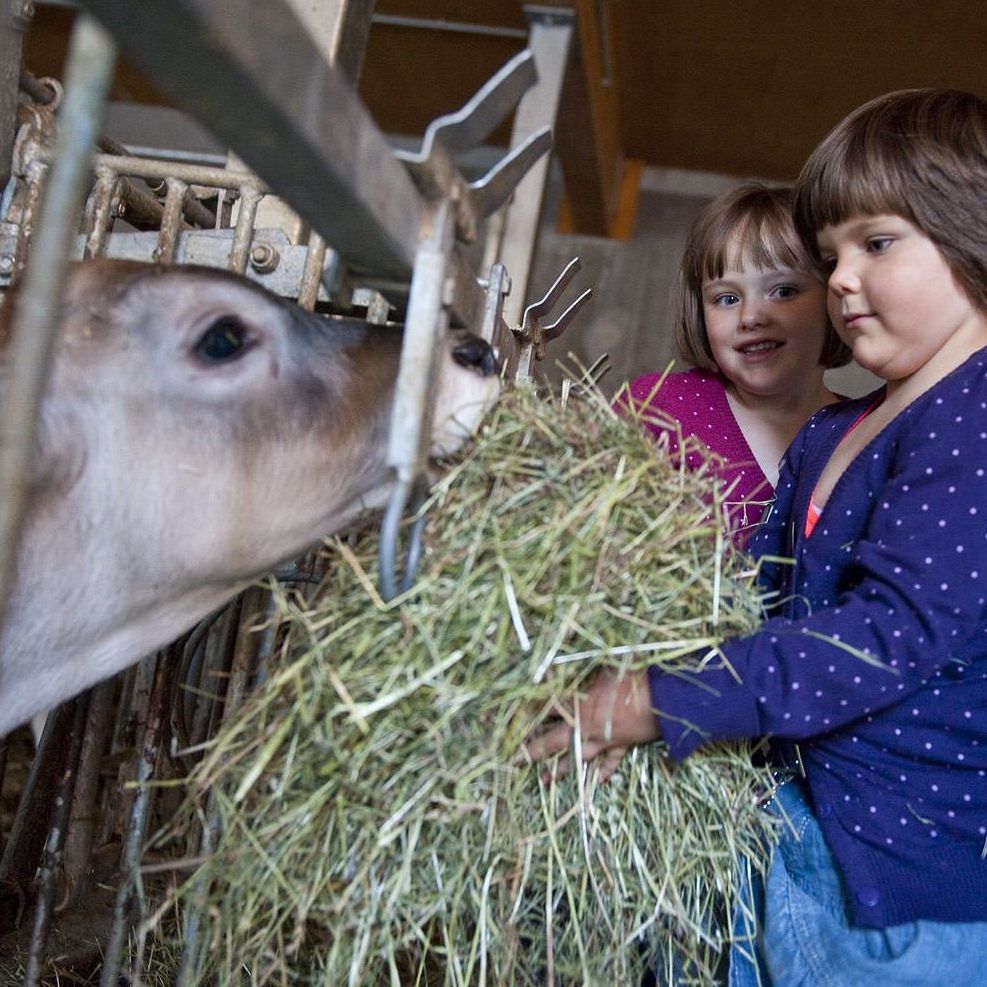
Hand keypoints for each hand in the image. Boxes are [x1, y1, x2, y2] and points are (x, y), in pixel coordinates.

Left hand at [524, 668, 661, 780]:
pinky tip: (597, 781)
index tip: (513, 723)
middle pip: (553, 741)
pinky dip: (604, 772)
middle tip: (516, 762)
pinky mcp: (622, 745)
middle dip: (533, 752)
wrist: (662, 699)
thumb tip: (562, 658)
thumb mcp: (602, 666)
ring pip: (577, 758)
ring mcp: (603, 739)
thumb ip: (581, 668)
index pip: (546, 710)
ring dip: (561, 770)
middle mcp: (585, 725)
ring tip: (545, 781)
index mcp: (578, 704)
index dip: (528, 715)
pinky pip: (610, 763)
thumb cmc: (632, 677)